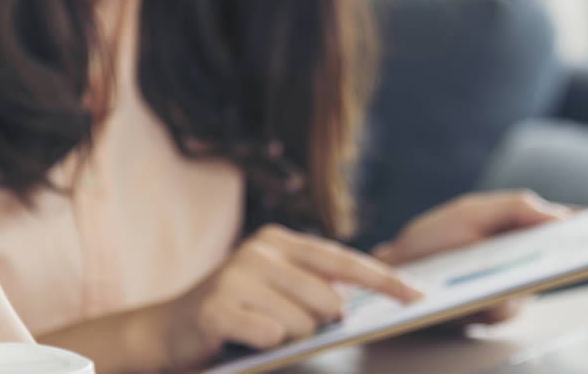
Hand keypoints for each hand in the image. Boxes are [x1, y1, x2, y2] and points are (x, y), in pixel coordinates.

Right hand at [129, 225, 423, 370]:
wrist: (167, 331)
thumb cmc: (233, 311)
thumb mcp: (275, 288)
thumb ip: (313, 285)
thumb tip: (358, 300)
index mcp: (279, 241)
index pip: (344, 260)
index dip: (385, 280)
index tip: (419, 296)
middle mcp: (260, 250)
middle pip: (328, 300)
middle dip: (318, 324)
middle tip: (283, 325)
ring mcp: (237, 276)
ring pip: (304, 323)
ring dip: (288, 339)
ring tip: (258, 331)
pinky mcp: (218, 306)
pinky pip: (271, 336)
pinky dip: (265, 345)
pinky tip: (243, 337)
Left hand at [372, 190, 571, 325]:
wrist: (395, 267)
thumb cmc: (433, 237)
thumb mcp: (471, 211)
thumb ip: (514, 207)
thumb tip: (558, 214)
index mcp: (518, 232)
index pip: (562, 230)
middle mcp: (519, 264)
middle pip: (559, 263)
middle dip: (577, 256)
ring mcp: (506, 290)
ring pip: (534, 288)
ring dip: (536, 276)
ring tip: (547, 262)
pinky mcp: (489, 313)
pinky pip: (507, 309)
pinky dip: (503, 297)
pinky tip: (498, 287)